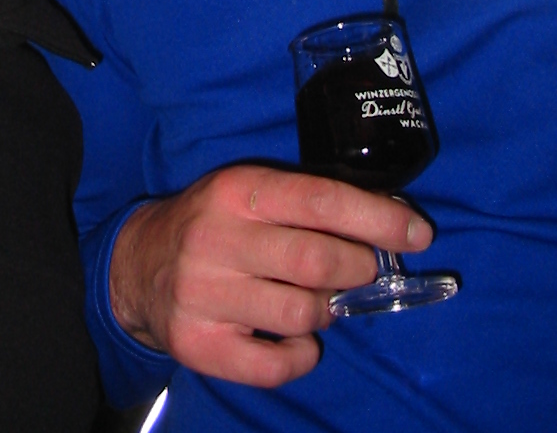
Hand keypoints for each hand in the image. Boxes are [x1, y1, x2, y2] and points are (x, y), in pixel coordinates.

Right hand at [108, 164, 430, 385]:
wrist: (138, 264)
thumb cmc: (213, 223)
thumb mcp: (249, 192)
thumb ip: (307, 202)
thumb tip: (391, 219)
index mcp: (236, 191)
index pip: (320, 200)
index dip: (378, 217)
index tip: (418, 233)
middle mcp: (217, 239)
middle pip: (316, 260)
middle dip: (359, 266)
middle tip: (363, 268)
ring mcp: (205, 295)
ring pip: (301, 314)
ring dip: (326, 310)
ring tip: (316, 300)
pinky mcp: (199, 345)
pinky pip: (276, 366)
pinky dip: (301, 356)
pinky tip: (294, 338)